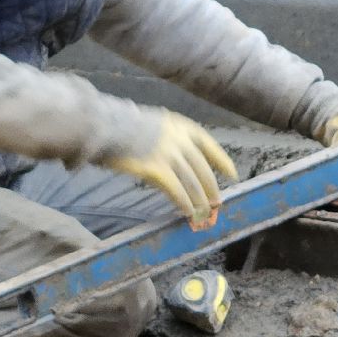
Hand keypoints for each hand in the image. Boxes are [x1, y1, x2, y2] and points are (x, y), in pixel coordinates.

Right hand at [104, 111, 237, 224]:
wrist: (106, 126)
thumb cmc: (122, 127)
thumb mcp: (152, 123)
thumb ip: (168, 138)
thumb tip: (178, 158)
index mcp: (180, 126)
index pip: (208, 144)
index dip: (221, 160)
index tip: (232, 173)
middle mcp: (179, 140)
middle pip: (202, 169)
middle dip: (211, 188)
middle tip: (216, 202)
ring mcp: (169, 155)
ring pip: (192, 182)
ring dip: (200, 200)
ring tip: (204, 213)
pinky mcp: (157, 170)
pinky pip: (177, 190)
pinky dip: (184, 203)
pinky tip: (188, 212)